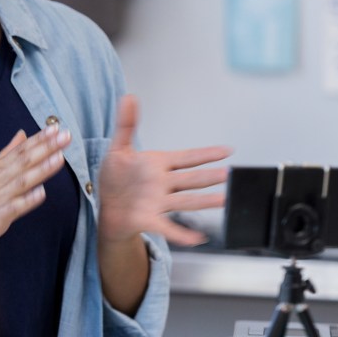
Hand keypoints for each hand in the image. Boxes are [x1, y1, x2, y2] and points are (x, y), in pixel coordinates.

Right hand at [0, 124, 70, 261]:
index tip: (57, 127)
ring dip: (41, 169)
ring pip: (22, 181)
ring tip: (59, 157)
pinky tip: (41, 193)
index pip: (20, 150)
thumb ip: (6, 154)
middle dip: (46, 147)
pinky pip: (13, 208)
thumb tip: (21, 134)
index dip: (40, 139)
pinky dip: (27, 200)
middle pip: (23, 160)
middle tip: (65, 135)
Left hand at [98, 95, 230, 246]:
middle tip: (229, 174)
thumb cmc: (116, 178)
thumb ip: (125, 124)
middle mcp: (163, 184)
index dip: (205, 154)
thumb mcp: (118, 148)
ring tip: (223, 200)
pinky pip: (168, 227)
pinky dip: (182, 234)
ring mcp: (158, 202)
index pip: (186, 157)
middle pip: (191, 179)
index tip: (226, 150)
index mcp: (158, 164)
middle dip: (209, 176)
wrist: (108, 207)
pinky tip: (197, 239)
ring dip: (204, 201)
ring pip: (185, 201)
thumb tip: (129, 96)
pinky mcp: (150, 219)